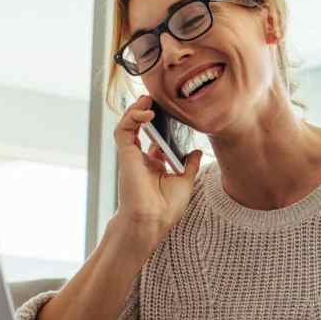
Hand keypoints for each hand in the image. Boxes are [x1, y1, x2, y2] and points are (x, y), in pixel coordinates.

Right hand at [113, 95, 201, 246]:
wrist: (153, 220)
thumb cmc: (166, 207)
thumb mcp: (184, 181)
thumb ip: (188, 165)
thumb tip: (197, 150)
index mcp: (154, 164)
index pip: (154, 137)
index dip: (161, 123)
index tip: (173, 112)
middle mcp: (141, 158)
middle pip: (140, 127)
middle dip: (146, 111)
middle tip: (157, 99)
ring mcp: (132, 156)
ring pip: (128, 125)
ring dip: (136, 110)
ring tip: (148, 99)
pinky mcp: (125, 155)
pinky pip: (123, 130)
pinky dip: (132, 118)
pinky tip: (146, 112)